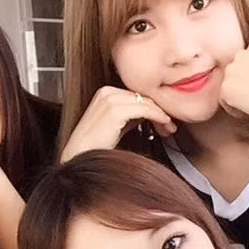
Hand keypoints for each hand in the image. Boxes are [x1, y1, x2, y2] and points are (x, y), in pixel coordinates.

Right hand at [60, 86, 174, 162]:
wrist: (79, 157)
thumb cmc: (95, 146)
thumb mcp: (116, 126)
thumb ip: (130, 117)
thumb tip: (149, 115)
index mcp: (105, 93)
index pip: (137, 95)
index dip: (154, 108)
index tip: (164, 121)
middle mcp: (107, 92)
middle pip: (143, 97)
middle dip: (159, 111)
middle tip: (169, 126)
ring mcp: (110, 99)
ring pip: (146, 102)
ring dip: (162, 115)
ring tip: (169, 128)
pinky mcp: (114, 110)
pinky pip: (145, 109)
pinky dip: (159, 116)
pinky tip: (165, 124)